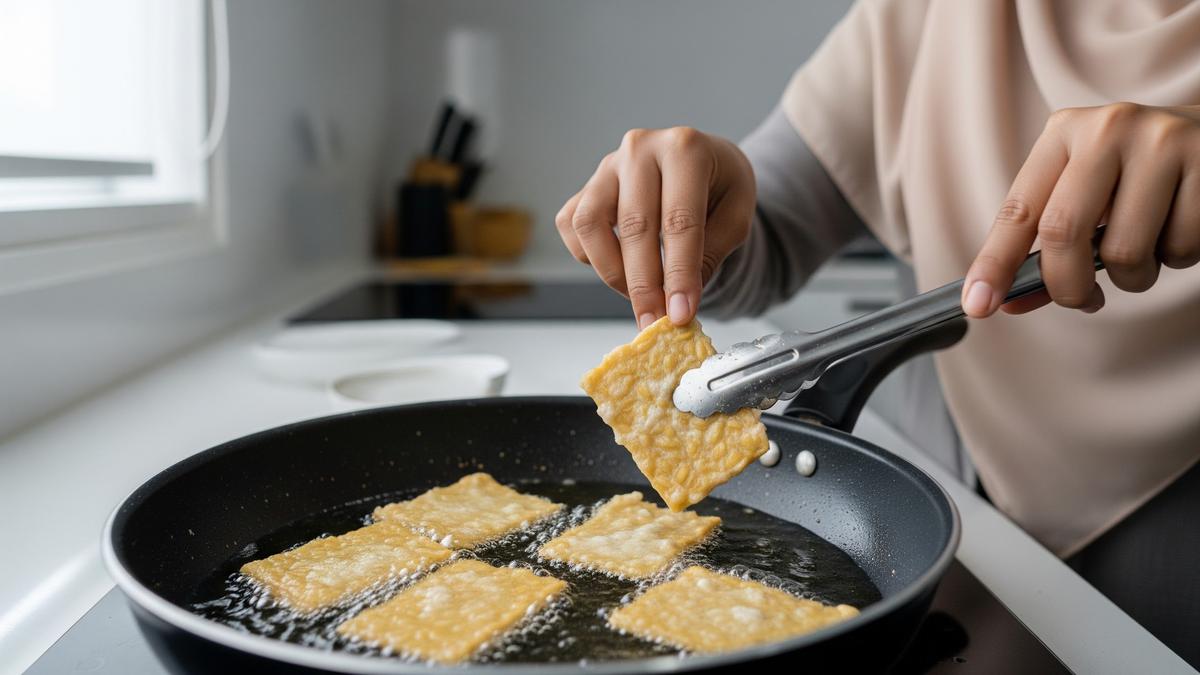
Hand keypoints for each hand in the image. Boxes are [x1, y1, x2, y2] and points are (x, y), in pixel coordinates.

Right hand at [555, 127, 755, 328]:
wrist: (702, 160)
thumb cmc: (720, 187)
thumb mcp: (736, 216)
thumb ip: (710, 255)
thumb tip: (677, 302)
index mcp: (685, 148)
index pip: (679, 220)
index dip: (679, 273)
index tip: (680, 313)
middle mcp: (640, 149)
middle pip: (635, 226)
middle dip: (644, 284)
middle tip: (655, 320)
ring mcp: (607, 166)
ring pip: (590, 225)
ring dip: (611, 271)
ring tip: (639, 294)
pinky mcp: (586, 185)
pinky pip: (572, 226)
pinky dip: (589, 256)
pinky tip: (619, 267)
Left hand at [963, 102, 1199, 316]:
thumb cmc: (1137, 175)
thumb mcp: (1087, 194)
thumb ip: (1051, 246)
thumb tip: (1010, 302)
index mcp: (1064, 133)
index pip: (1018, 210)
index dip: (995, 263)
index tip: (977, 305)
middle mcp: (1107, 129)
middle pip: (1063, 233)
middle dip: (1067, 286)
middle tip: (1082, 301)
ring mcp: (1161, 141)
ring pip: (1125, 251)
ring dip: (1133, 276)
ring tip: (1147, 250)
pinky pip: (1180, 247)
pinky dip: (1178, 258)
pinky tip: (1180, 227)